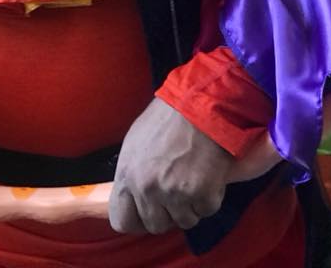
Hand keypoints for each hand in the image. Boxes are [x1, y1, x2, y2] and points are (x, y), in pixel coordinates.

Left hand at [109, 97, 232, 234]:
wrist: (200, 105)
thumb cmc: (167, 118)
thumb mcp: (135, 142)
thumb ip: (132, 173)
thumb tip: (132, 195)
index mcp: (127, 174)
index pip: (122, 221)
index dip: (136, 218)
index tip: (146, 211)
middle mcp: (148, 189)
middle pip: (154, 225)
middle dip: (166, 212)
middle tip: (175, 191)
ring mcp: (175, 194)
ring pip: (183, 221)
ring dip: (189, 206)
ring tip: (192, 178)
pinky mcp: (202, 195)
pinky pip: (205, 211)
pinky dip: (208, 198)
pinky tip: (207, 175)